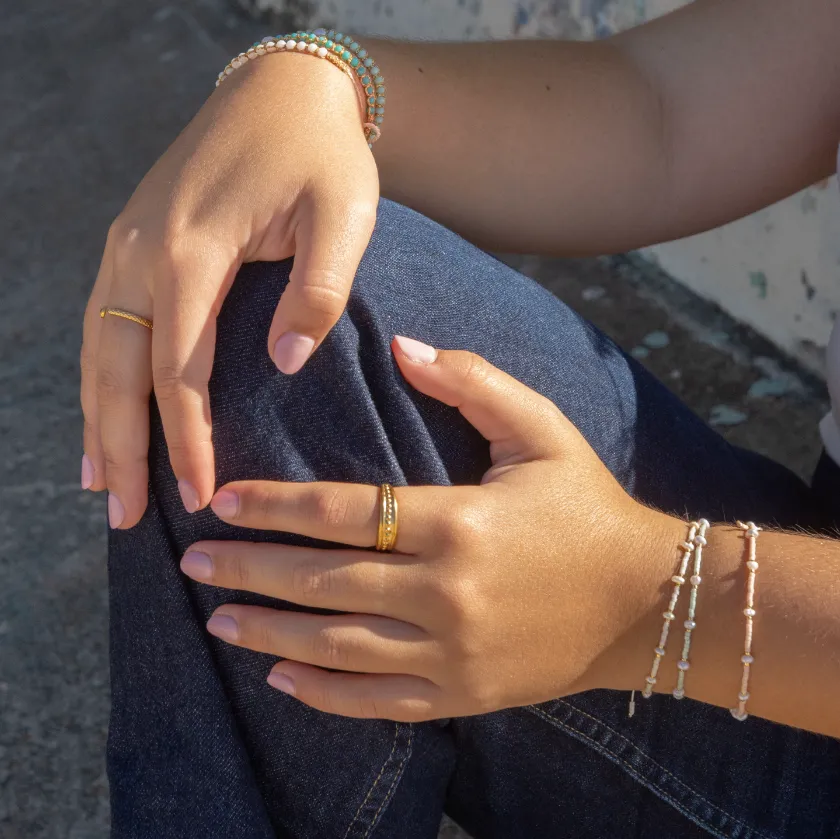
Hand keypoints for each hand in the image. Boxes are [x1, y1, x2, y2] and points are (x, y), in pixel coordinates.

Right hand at [80, 55, 378, 527]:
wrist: (285, 91)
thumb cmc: (322, 155)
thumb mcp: (344, 217)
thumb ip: (316, 291)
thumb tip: (284, 364)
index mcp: (192, 252)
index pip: (178, 370)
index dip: (185, 438)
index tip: (197, 493)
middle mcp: (143, 251)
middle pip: (117, 370)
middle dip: (120, 446)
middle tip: (124, 516)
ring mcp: (130, 243)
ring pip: (98, 350)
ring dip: (98, 419)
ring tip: (101, 484)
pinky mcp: (136, 241)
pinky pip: (105, 323)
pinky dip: (100, 377)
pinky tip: (103, 413)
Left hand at [180, 336, 683, 720]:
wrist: (644, 599)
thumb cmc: (586, 505)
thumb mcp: (542, 429)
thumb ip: (472, 380)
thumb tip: (401, 345)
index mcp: (459, 521)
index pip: (341, 512)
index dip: (274, 506)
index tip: (222, 502)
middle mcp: (447, 591)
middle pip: (324, 582)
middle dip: (250, 572)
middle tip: (193, 565)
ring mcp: (453, 651)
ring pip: (339, 647)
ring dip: (270, 634)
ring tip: (218, 623)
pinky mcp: (464, 694)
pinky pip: (380, 701)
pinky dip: (325, 694)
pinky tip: (281, 680)